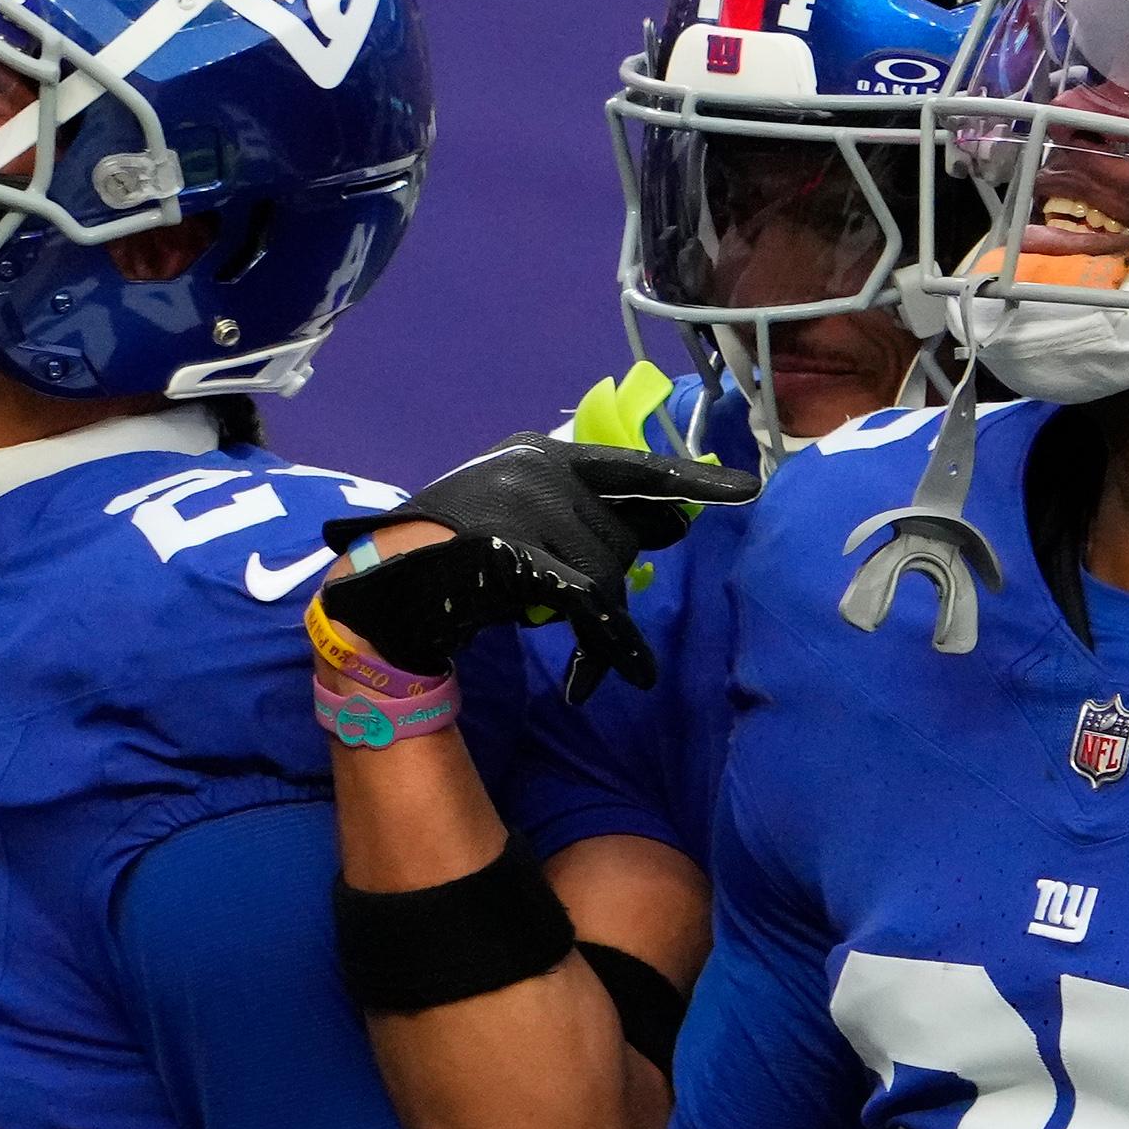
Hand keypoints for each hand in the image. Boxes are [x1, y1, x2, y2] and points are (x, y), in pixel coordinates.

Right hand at [318, 433, 757, 703]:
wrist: (381, 579)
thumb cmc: (454, 551)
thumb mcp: (521, 516)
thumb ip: (585, 517)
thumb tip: (669, 529)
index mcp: (543, 454)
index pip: (632, 467)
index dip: (691, 481)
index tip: (747, 489)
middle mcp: (540, 472)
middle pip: (621, 536)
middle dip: (610, 579)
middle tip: (578, 604)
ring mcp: (527, 510)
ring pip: (607, 575)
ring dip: (601, 620)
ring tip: (581, 646)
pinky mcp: (515, 556)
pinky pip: (587, 605)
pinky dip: (611, 644)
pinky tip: (632, 674)